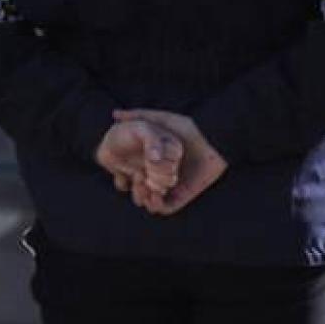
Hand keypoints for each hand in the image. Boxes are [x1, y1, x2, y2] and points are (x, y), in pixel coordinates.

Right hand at [111, 109, 228, 214]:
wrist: (210, 140)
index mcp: (152, 163)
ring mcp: (170, 188)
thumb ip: (137, 115)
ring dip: (143, 197)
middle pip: (139, 191)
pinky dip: (156, 205)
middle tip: (134, 179)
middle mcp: (160, 177)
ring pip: (149, 201)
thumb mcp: (160, 119)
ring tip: (144, 185)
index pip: (131, 176)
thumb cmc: (187, 128)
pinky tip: (154, 194)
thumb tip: (114, 114)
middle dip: (133, 189)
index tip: (120, 173)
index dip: (123, 177)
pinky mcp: (181, 197)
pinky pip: (165, 209)